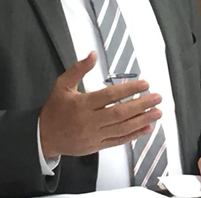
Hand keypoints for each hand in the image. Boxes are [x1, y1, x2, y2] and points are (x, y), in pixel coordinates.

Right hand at [39, 51, 161, 157]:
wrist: (44, 137)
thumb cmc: (55, 109)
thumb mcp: (62, 85)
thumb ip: (78, 69)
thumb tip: (92, 54)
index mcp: (82, 104)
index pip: (109, 96)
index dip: (128, 90)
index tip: (144, 84)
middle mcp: (89, 121)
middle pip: (119, 113)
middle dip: (141, 105)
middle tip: (157, 98)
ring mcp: (94, 135)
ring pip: (122, 128)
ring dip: (142, 120)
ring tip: (157, 112)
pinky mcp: (97, 146)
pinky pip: (118, 141)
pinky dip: (134, 135)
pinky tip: (146, 128)